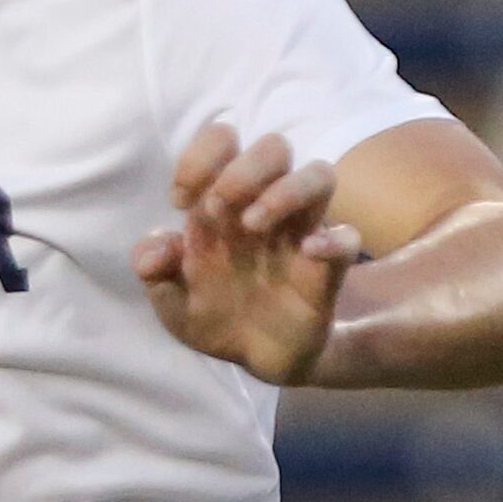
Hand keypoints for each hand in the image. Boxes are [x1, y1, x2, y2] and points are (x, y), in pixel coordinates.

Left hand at [133, 122, 361, 385]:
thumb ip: (154, 268)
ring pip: (319, 174)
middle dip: (243, 168)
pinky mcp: (327, 268)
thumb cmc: (212, 314)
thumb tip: (159, 245)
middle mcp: (264, 207)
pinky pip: (348, 237)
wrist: (255, 359)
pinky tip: (308, 253)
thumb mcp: (170, 299)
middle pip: (275, 148)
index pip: (222, 143)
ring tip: (253, 225)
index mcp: (223, 205)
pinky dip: (333, 239)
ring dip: (285, 191)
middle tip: (217, 208)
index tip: (179, 200)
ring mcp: (300, 233)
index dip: (199, 157)